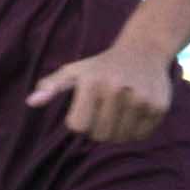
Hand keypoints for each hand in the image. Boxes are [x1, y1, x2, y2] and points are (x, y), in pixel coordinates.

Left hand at [26, 39, 177, 144]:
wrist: (144, 50)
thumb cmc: (102, 66)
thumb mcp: (75, 71)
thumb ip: (52, 86)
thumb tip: (31, 102)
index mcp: (92, 81)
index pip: (78, 126)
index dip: (81, 121)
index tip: (87, 107)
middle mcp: (116, 89)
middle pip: (100, 135)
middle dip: (99, 128)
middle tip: (106, 110)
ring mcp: (140, 98)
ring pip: (121, 138)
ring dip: (118, 131)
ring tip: (121, 111)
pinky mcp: (158, 106)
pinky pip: (141, 136)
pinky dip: (136, 130)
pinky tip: (135, 112)